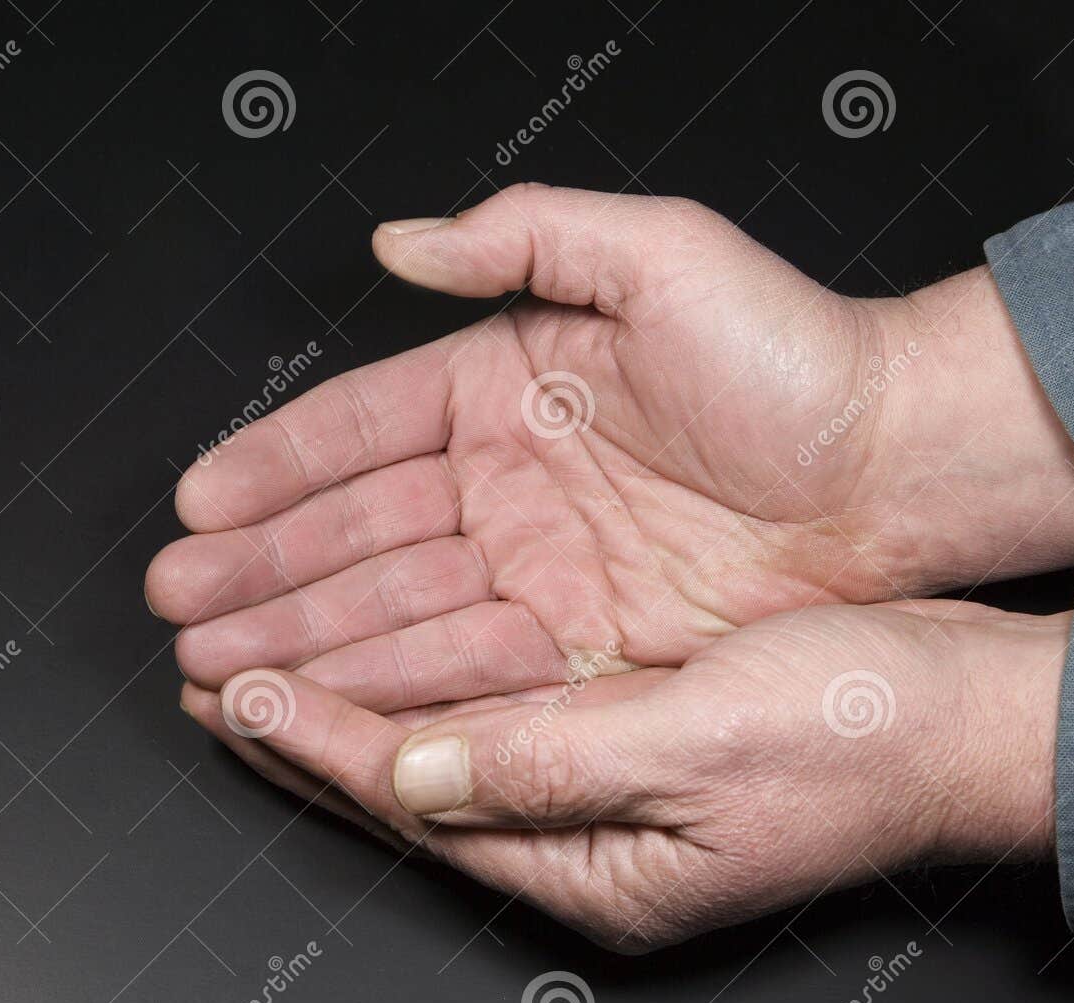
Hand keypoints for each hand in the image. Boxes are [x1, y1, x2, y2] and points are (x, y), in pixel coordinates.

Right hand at [147, 184, 1073, 712]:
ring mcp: (538, 568)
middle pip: (358, 533)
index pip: (362, 430)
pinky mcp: (579, 642)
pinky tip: (317, 696)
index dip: (275, 467)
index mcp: (505, 384)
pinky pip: (466, 667)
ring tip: (215, 664)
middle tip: (178, 600)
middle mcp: (507, 484)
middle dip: (262, 571)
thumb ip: (520, 234)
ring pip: (395, 607)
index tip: (199, 499)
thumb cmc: (792, 352)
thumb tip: (397, 241)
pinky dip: (389, 684)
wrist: (894, 467)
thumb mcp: (655, 253)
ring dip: (302, 638)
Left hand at [181, 600, 1065, 950]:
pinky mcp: (627, 746)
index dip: (318, 742)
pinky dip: (427, 685)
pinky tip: (391, 656)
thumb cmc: (864, 736)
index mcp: (596, 867)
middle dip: (306, 736)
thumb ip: (550, 763)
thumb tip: (415, 774)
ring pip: (438, 754)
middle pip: (407, 791)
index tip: (238, 690)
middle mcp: (585, 844)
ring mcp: (603, 800)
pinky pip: (492, 723)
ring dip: (352, 704)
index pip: (415, 801)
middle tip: (216, 683)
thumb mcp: (701, 745)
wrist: (969, 715)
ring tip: (270, 665)